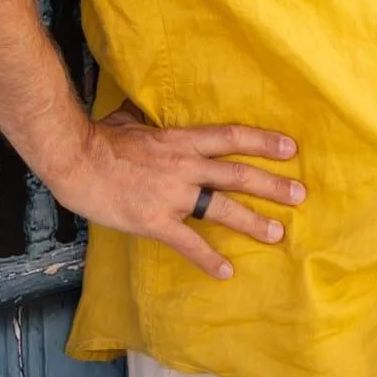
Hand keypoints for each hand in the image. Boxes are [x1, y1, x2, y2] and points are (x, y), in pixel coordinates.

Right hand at [47, 102, 304, 279]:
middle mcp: (185, 166)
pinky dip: (208, 259)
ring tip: (278, 233)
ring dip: (253, 222)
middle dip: (272, 185)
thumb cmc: (101, 137)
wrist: (76, 159)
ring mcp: (172, 195)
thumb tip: (153, 104)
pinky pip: (188, 243)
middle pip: (238, 174)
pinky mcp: (155, 221)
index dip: (263, 141)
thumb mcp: (132, 118)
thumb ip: (152, 117)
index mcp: (181, 140)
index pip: (231, 137)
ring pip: (222, 209)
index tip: (290, 148)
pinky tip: (225, 272)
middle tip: (300, 195)